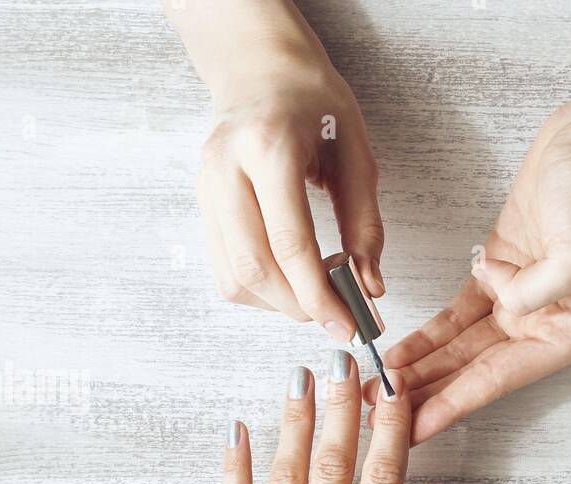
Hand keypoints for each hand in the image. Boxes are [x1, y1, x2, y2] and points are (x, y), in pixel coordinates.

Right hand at [172, 0, 383, 333]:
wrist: (262, 71)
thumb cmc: (314, 105)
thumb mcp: (357, 154)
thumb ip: (365, 224)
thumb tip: (369, 287)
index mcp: (269, 147)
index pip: (290, 243)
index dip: (320, 295)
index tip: (347, 325)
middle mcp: (226, 168)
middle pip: (256, 268)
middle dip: (300, 306)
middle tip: (337, 315)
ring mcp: (206, 188)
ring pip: (235, 278)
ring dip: (279, 303)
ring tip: (316, 292)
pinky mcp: (201, 206)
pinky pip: (225, 270)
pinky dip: (261, 290)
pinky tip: (290, 279)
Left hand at [202, 354, 445, 483]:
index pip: (383, 476)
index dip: (390, 425)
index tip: (394, 387)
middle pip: (331, 463)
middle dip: (339, 406)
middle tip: (343, 359)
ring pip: (283, 478)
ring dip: (291, 423)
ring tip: (299, 378)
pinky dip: (233, 473)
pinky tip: (235, 434)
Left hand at [371, 102, 570, 443]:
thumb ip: (540, 289)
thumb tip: (505, 306)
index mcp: (567, 334)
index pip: (496, 380)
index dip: (451, 405)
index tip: (414, 430)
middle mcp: (542, 327)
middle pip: (471, 373)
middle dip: (426, 396)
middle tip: (380, 417)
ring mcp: (517, 304)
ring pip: (458, 350)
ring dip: (420, 370)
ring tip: (379, 391)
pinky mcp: (496, 277)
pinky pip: (454, 318)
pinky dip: (426, 336)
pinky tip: (398, 354)